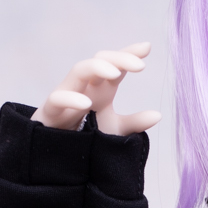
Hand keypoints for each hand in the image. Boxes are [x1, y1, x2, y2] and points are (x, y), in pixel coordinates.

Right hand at [32, 43, 160, 133]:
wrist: (56, 160)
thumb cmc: (85, 139)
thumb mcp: (113, 131)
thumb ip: (134, 123)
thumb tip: (158, 114)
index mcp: (100, 90)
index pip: (115, 66)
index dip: (129, 55)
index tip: (147, 47)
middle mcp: (84, 87)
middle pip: (99, 62)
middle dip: (118, 59)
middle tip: (139, 65)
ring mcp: (65, 96)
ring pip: (77, 71)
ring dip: (95, 68)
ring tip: (115, 74)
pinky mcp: (49, 112)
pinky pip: (56, 99)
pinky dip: (70, 99)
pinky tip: (86, 103)